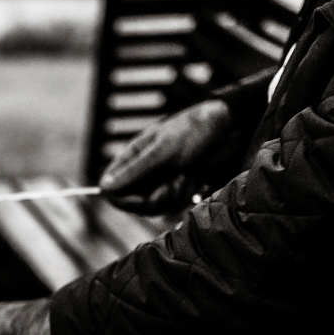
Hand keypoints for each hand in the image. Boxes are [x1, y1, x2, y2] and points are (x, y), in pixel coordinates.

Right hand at [98, 99, 231, 214]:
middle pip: (133, 203)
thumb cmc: (193, 130)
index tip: (142, 200)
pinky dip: (183, 195)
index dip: (123, 199)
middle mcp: (142, 171)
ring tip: (185, 175)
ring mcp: (159, 179)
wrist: (228, 128)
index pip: (111, 188)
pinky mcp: (176, 186)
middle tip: (170, 187)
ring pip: (153, 206)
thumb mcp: (162, 151)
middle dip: (153, 200)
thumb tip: (105, 188)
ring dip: (172, 196)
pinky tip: (192, 178)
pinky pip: (172, 204)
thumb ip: (134, 171)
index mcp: (132, 157)